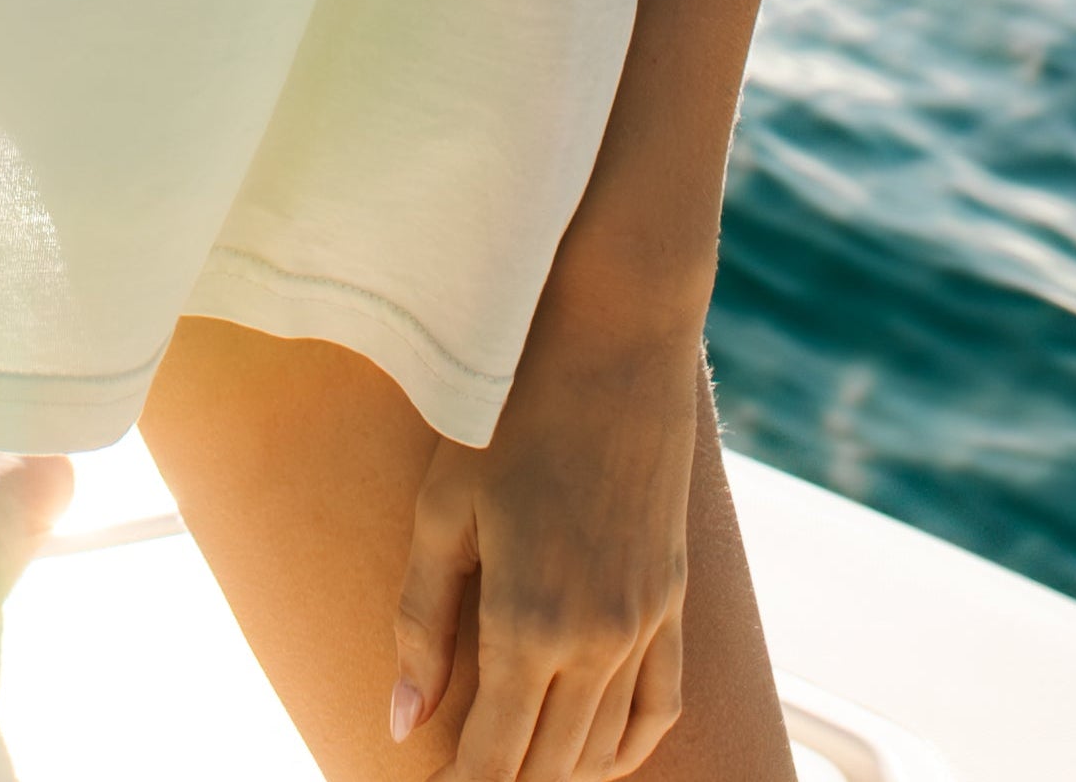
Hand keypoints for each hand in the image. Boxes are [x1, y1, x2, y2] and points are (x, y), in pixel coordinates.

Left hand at [389, 304, 700, 779]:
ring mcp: (645, 622)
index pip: (494, 761)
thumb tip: (402, 726)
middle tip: (462, 776)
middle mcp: (596, 640)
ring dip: (557, 773)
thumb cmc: (508, 412)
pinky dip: (623, 749)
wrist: (614, 337)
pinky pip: (659, 708)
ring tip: (511, 766)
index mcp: (529, 624)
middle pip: (549, 766)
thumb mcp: (444, 510)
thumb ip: (421, 623)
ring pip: (603, 749)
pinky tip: (591, 754)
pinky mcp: (674, 598)